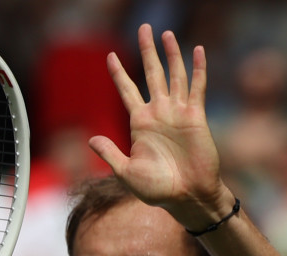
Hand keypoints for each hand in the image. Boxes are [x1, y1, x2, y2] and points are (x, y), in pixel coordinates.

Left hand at [89, 24, 232, 228]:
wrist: (186, 196)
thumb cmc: (156, 189)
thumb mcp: (126, 172)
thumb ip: (110, 153)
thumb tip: (90, 139)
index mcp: (140, 123)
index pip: (127, 91)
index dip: (118, 73)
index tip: (110, 55)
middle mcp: (159, 113)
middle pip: (151, 74)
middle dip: (147, 51)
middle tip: (144, 27)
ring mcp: (178, 113)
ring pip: (173, 75)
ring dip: (170, 54)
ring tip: (165, 33)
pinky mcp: (195, 116)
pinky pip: (196, 88)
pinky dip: (197, 69)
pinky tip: (196, 50)